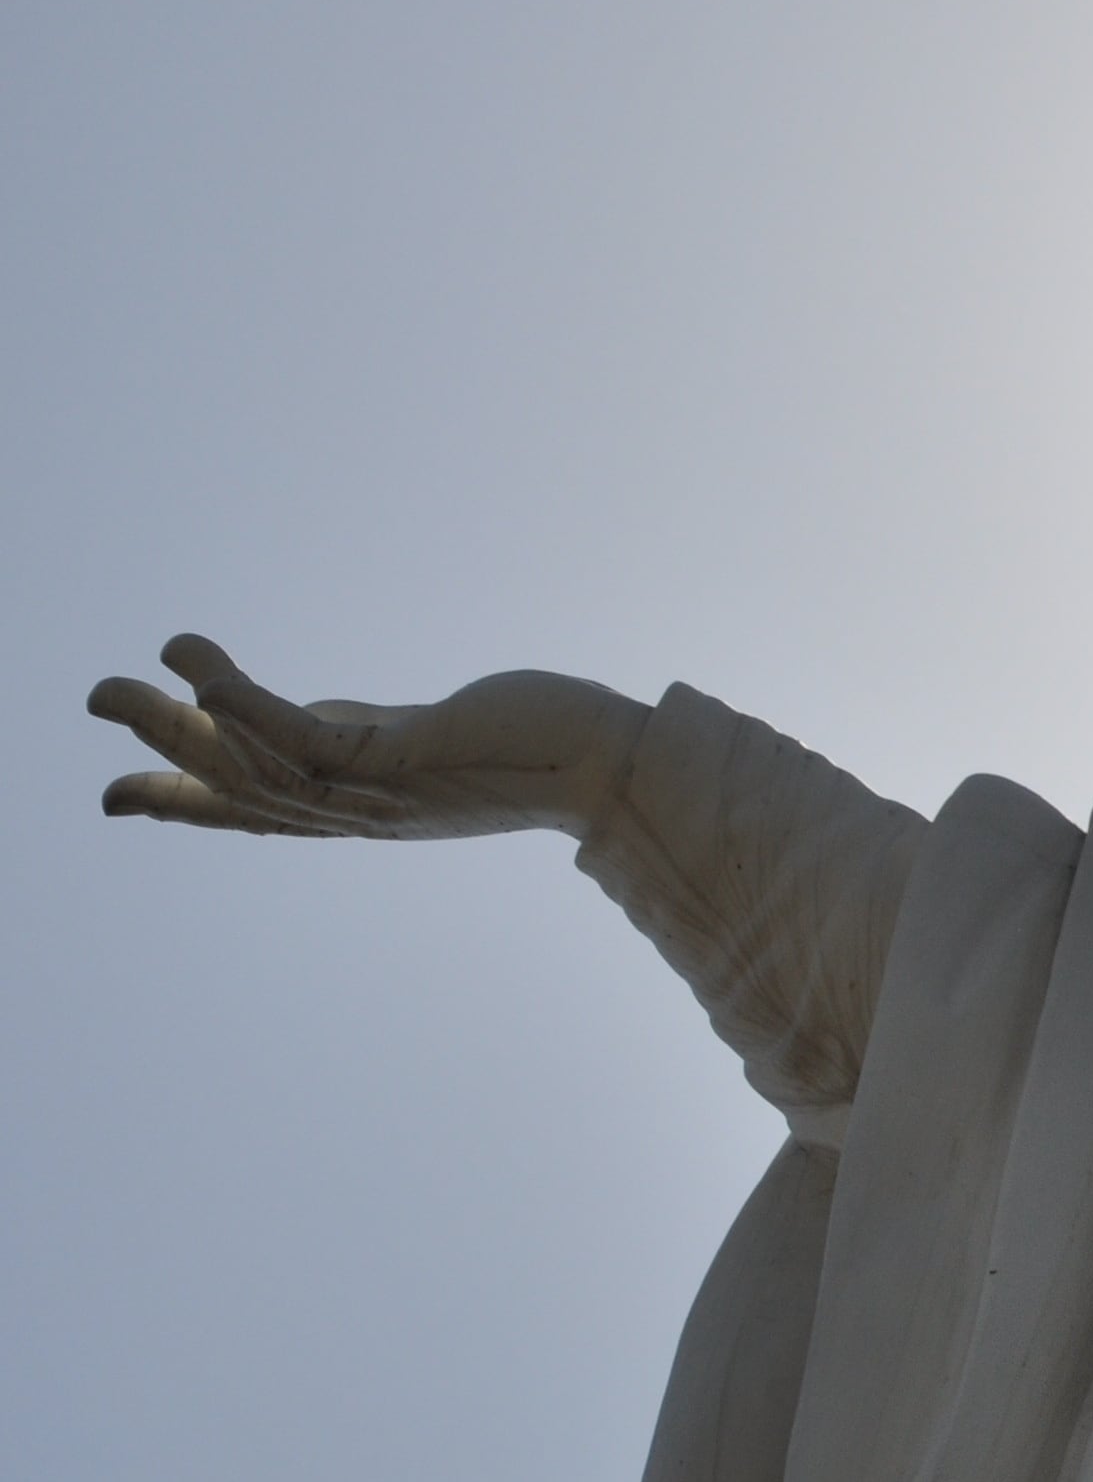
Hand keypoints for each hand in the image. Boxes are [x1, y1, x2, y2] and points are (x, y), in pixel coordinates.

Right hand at [90, 635, 649, 841]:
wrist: (610, 759)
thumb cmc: (522, 741)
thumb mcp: (409, 738)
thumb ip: (348, 734)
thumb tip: (295, 717)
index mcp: (356, 806)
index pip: (255, 809)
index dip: (185, 800)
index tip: (116, 795)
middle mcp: (359, 810)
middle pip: (239, 793)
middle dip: (161, 758)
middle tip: (92, 709)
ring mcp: (378, 788)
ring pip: (255, 766)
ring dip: (178, 725)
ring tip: (112, 688)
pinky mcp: (404, 757)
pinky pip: (306, 736)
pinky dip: (247, 705)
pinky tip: (202, 671)